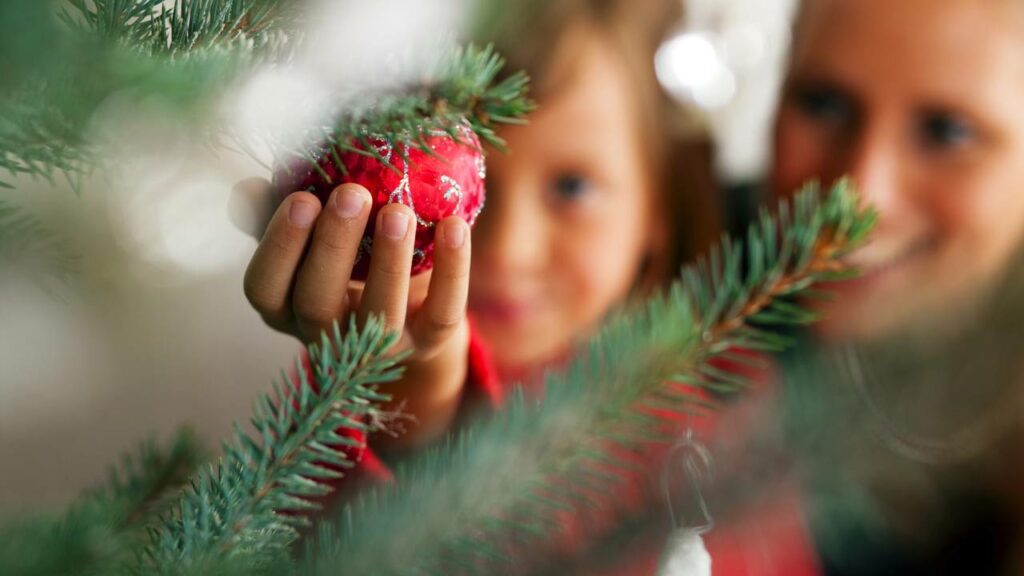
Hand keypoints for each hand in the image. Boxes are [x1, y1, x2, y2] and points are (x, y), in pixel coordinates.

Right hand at [236, 178, 471, 449]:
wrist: (411, 307)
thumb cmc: (346, 259)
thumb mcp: (309, 237)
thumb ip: (276, 211)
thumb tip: (247, 188)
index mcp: (285, 308)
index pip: (264, 288)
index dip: (279, 246)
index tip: (302, 197)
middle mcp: (326, 336)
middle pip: (317, 303)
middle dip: (333, 246)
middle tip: (351, 193)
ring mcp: (378, 349)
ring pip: (379, 315)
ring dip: (388, 261)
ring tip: (398, 210)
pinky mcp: (428, 343)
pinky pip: (441, 313)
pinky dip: (451, 270)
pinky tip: (453, 225)